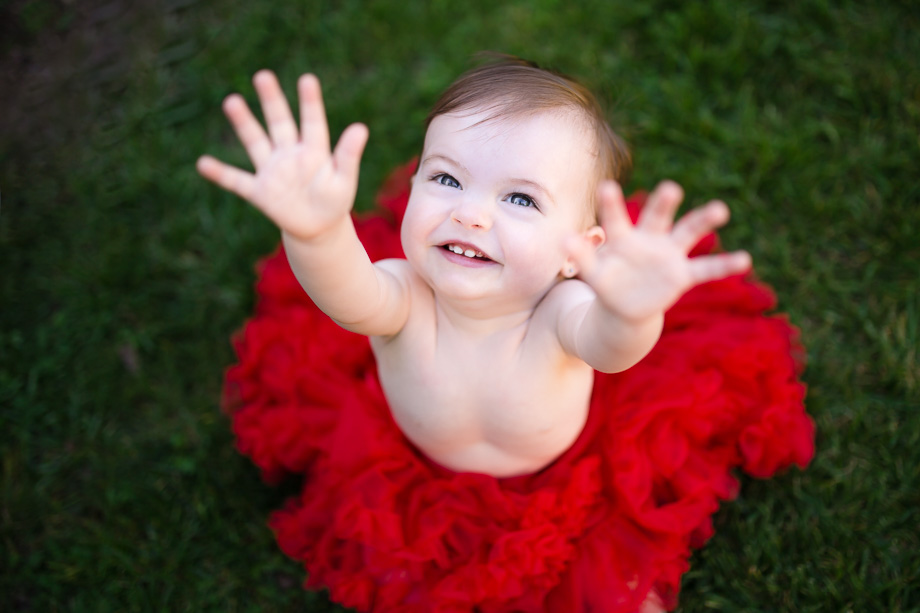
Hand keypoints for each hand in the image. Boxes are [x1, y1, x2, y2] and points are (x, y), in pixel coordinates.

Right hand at [196, 70, 368, 240]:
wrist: (318, 227)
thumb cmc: (334, 200)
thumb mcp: (345, 180)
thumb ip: (349, 156)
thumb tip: (361, 127)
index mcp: (314, 150)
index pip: (312, 122)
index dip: (310, 102)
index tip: (307, 79)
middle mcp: (290, 154)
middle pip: (280, 123)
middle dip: (272, 100)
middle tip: (264, 75)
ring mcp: (272, 171)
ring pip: (256, 142)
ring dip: (244, 123)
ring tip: (232, 101)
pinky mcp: (259, 192)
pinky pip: (236, 181)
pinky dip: (220, 174)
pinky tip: (202, 163)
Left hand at [568, 180, 751, 321]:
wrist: (625, 306)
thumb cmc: (607, 282)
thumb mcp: (592, 272)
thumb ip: (582, 255)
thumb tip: (563, 239)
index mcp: (623, 237)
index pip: (616, 218)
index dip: (611, 204)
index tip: (606, 186)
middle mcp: (649, 239)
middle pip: (658, 216)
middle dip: (665, 203)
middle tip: (671, 188)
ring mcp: (668, 255)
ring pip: (688, 233)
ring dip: (703, 220)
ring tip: (720, 209)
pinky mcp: (682, 275)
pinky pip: (705, 269)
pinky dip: (724, 265)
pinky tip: (744, 259)